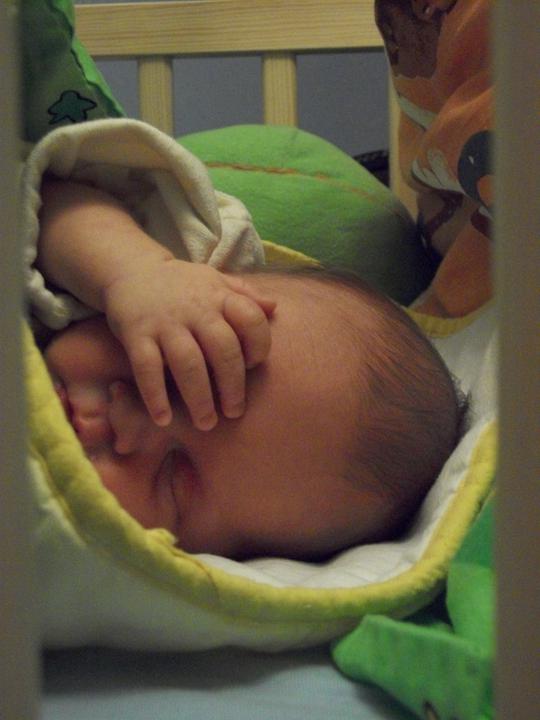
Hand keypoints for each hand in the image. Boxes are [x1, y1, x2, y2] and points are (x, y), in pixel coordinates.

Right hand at [103, 259, 275, 429]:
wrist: (131, 270)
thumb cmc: (182, 285)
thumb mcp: (215, 281)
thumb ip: (245, 296)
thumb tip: (274, 307)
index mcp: (218, 296)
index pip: (250, 318)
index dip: (258, 344)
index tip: (254, 366)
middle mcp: (195, 309)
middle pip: (222, 349)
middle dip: (232, 385)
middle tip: (234, 412)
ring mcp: (164, 323)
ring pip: (187, 363)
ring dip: (199, 398)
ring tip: (206, 423)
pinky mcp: (135, 334)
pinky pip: (146, 368)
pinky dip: (155, 396)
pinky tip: (164, 419)